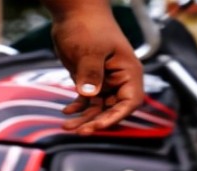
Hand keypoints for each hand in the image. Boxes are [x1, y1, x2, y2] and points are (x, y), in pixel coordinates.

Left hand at [49, 6, 144, 134]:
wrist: (73, 13)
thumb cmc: (88, 26)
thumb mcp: (89, 50)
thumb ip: (90, 73)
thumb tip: (89, 94)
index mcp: (128, 71)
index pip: (130, 101)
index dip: (116, 116)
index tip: (99, 125)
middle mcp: (119, 78)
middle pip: (113, 108)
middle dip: (97, 121)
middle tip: (79, 131)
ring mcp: (104, 80)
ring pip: (98, 107)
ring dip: (85, 118)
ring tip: (67, 126)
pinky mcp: (90, 79)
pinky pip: (87, 99)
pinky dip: (78, 107)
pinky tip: (66, 112)